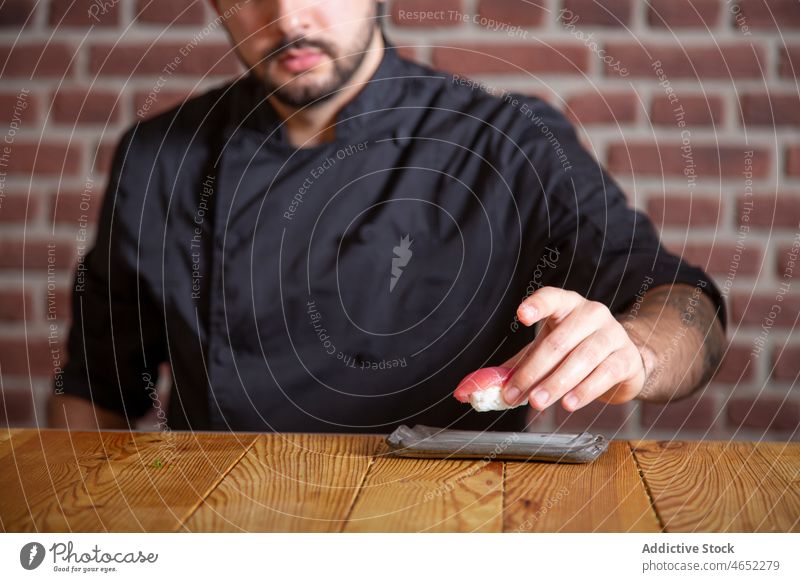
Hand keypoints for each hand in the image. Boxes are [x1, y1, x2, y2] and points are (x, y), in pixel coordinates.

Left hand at [501, 287, 645, 410]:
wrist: (622, 362)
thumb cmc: (575, 352)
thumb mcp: (544, 352)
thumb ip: (513, 368)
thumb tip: (473, 388)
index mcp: (567, 305)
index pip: (551, 298)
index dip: (537, 305)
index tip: (521, 315)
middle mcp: (591, 314)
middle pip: (559, 341)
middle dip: (533, 370)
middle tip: (515, 394)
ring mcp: (612, 334)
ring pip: (582, 359)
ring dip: (556, 383)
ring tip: (537, 402)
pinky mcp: (626, 358)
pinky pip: (604, 374)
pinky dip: (584, 390)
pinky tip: (569, 403)